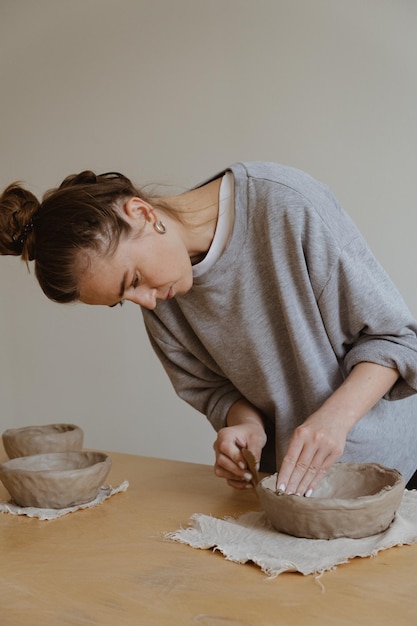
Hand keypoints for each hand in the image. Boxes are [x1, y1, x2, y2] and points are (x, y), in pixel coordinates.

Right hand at [213, 422, 265, 488]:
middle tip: (249, 475)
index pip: (225, 447)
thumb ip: (255, 450)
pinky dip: (236, 483)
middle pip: (221, 461)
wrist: (249, 434)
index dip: (234, 457)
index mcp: (225, 435)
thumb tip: (254, 466)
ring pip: (220, 471)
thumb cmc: (250, 433)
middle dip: (236, 470)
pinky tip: (247, 483)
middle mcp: (218, 446)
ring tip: (249, 478)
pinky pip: (225, 478)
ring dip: (235, 477)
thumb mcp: (256, 437)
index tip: (245, 465)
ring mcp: (219, 457)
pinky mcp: (223, 467)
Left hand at [276, 362, 400, 495]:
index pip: (290, 459)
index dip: (284, 475)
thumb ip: (294, 449)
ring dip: (303, 485)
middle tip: (286, 496)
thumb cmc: (314, 425)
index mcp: (300, 434)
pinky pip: (323, 471)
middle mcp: (313, 440)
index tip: (279, 488)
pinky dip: (314, 482)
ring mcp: (326, 446)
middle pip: (301, 467)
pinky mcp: (336, 452)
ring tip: (295, 496)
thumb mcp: (300, 432)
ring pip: (312, 470)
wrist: (337, 415)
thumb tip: (285, 473)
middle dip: (292, 483)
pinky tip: (308, 491)